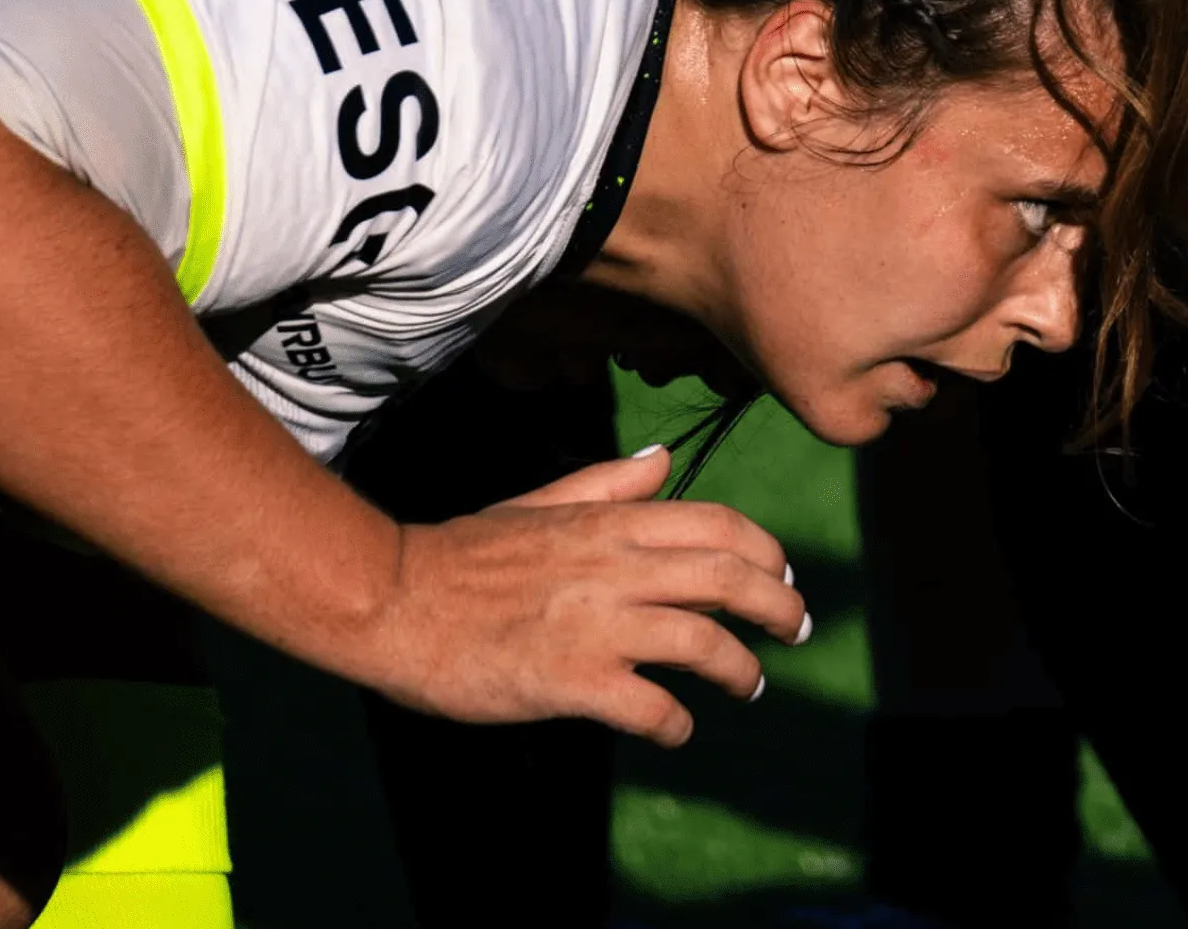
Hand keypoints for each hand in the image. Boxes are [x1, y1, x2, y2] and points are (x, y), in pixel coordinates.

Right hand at [358, 446, 807, 747]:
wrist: (390, 600)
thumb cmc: (464, 555)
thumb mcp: (543, 503)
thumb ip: (608, 483)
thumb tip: (663, 459)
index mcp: (611, 523)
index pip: (721, 526)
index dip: (768, 553)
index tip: (785, 577)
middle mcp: (615, 568)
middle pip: (731, 580)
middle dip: (780, 608)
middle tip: (798, 632)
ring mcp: (594, 624)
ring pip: (703, 643)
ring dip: (741, 669)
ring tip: (751, 685)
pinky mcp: (569, 680)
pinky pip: (648, 706)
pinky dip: (675, 723)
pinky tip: (677, 729)